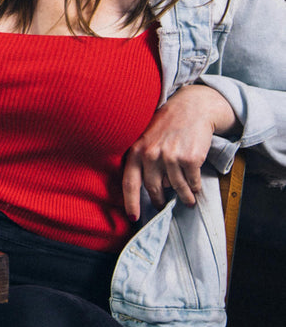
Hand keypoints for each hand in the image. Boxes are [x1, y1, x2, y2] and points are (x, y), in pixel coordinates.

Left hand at [121, 83, 239, 219]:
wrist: (192, 108)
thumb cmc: (167, 125)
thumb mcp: (146, 138)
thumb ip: (143, 159)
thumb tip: (146, 187)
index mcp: (137, 151)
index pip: (130, 183)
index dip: (131, 203)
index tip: (134, 218)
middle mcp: (151, 155)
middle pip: (154, 189)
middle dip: (159, 201)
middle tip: (163, 206)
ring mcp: (171, 157)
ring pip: (176, 188)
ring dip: (184, 197)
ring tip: (188, 200)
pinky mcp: (190, 159)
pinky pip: (192, 182)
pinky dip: (195, 187)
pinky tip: (196, 187)